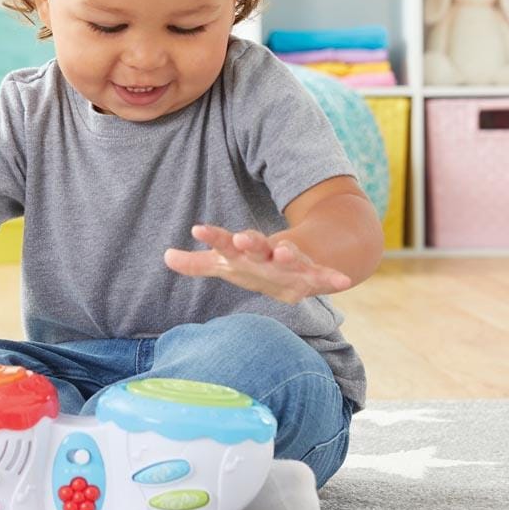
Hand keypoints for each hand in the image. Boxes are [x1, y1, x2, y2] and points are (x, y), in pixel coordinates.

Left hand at [163, 224, 351, 304]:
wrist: (307, 257)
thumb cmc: (258, 264)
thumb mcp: (228, 265)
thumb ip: (198, 264)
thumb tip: (164, 256)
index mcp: (246, 252)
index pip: (226, 243)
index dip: (213, 236)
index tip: (197, 228)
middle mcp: (268, 254)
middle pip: (257, 247)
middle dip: (250, 243)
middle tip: (241, 238)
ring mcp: (292, 263)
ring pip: (290, 257)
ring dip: (287, 255)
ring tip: (284, 252)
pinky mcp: (313, 275)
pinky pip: (324, 276)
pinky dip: (333, 278)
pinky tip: (344, 281)